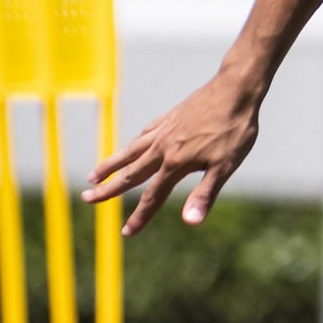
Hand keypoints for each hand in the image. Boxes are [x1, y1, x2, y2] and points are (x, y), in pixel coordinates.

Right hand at [82, 68, 262, 236]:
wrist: (235, 89)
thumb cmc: (234, 130)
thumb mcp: (225, 166)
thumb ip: (205, 195)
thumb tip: (190, 223)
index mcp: (176, 163)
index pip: (153, 197)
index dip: (140, 217)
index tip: (126, 233)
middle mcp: (163, 147)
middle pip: (131, 174)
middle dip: (109, 190)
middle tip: (87, 199)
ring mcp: (164, 130)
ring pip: (130, 151)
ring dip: (111, 164)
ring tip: (94, 176)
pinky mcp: (170, 117)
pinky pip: (144, 133)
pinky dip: (133, 143)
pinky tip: (131, 145)